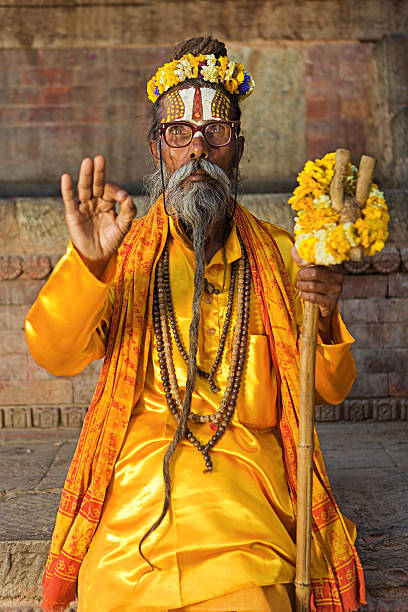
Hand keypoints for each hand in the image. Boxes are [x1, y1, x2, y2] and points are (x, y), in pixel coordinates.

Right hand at [61, 155, 136, 278]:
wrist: (98, 257)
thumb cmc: (111, 241)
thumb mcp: (124, 226)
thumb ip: (128, 212)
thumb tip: (129, 197)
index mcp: (108, 203)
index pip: (111, 191)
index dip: (117, 191)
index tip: (123, 198)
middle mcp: (95, 202)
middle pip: (96, 184)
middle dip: (98, 172)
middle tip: (100, 158)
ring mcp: (83, 207)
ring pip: (84, 189)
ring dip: (85, 176)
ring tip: (87, 162)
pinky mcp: (73, 215)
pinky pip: (70, 200)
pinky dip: (67, 189)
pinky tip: (66, 177)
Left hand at [291, 245, 343, 341]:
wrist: (320, 307)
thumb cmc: (314, 284)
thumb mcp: (309, 270)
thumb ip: (302, 259)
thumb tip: (295, 248)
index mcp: (334, 265)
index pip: (321, 259)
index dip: (307, 261)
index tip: (301, 264)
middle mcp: (338, 276)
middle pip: (315, 272)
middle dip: (302, 275)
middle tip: (299, 277)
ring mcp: (336, 290)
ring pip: (313, 285)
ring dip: (302, 286)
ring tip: (300, 286)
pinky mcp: (331, 302)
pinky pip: (314, 297)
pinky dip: (304, 295)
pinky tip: (303, 294)